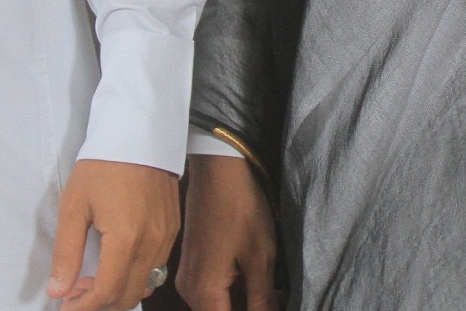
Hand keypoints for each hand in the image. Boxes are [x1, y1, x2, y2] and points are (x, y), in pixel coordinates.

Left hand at [47, 159, 177, 309]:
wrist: (138, 132)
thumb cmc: (103, 164)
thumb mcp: (74, 205)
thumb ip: (66, 253)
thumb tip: (58, 290)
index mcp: (126, 238)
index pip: (106, 293)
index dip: (82, 307)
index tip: (65, 304)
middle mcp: (152, 242)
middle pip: (128, 296)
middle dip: (99, 304)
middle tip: (74, 292)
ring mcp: (167, 236)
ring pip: (145, 285)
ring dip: (118, 292)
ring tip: (93, 278)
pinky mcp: (173, 228)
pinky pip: (157, 267)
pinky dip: (136, 276)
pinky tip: (115, 262)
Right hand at [175, 152, 279, 310]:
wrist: (217, 168)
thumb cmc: (240, 208)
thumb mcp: (260, 257)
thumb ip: (263, 300)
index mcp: (203, 292)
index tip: (272, 304)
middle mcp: (189, 290)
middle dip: (250, 309)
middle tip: (277, 296)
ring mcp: (188, 276)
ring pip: (218, 305)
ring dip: (245, 303)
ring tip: (273, 290)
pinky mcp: (193, 264)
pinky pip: (212, 291)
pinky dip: (236, 291)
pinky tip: (258, 280)